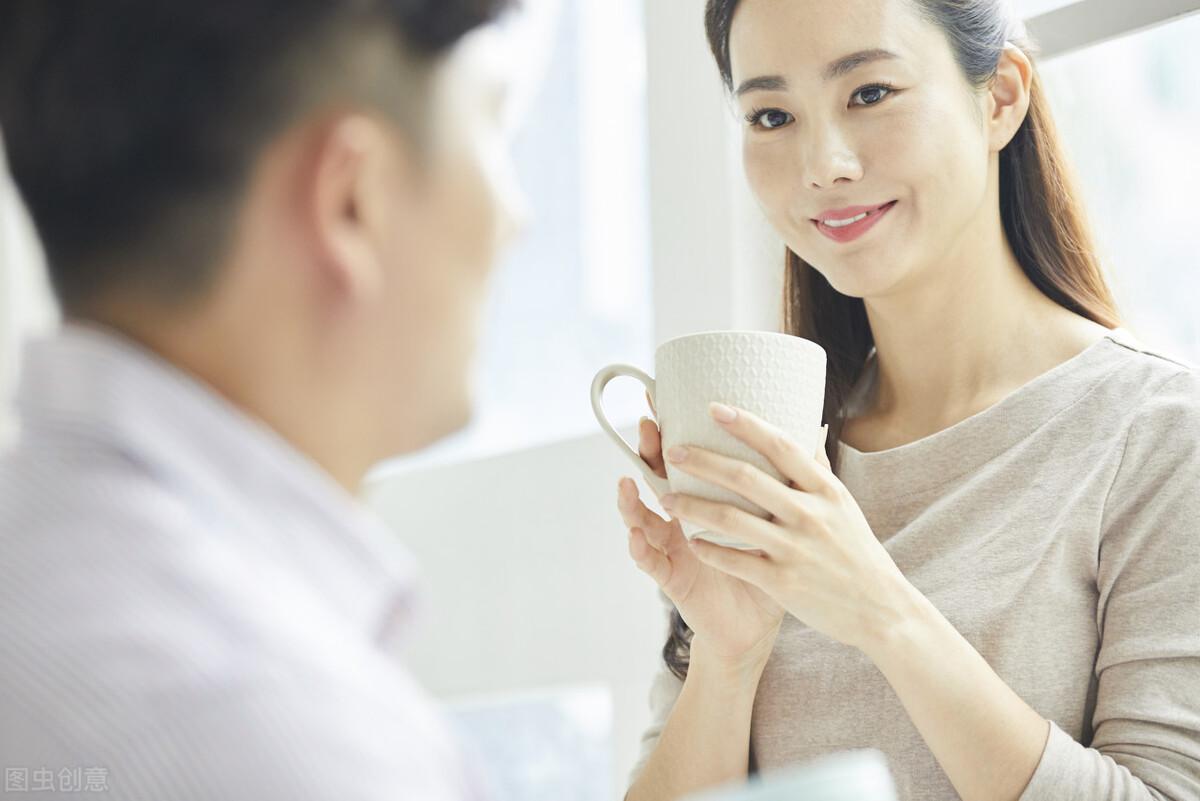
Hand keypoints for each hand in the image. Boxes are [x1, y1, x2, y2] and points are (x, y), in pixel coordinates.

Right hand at [617, 416, 783, 667]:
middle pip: (659, 480)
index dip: (673, 432)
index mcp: (706, 503)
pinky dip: (641, 550)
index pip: (687, 460)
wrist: (757, 628)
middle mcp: (683, 521)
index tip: (663, 400)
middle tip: (649, 427)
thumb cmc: (767, 572)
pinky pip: (653, 565)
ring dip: (631, 502)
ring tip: (625, 483)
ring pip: (645, 520)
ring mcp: (674, 550)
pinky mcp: (675, 580)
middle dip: (650, 454)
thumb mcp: (776, 522)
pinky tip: (635, 536)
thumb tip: (814, 429)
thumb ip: (786, 478)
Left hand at [659, 403, 918, 652]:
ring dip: (691, 506)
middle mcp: (808, 514)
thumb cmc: (856, 552)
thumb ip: (818, 469)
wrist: (880, 609)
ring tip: (665, 498)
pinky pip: (734, 560)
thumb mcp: (844, 505)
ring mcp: (794, 548)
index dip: (746, 425)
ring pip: (729, 519)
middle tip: (672, 451)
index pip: (780, 446)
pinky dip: (708, 549)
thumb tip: (809, 423)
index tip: (714, 408)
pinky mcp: (782, 581)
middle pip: (745, 478)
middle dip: (702, 461)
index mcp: (824, 490)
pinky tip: (690, 541)